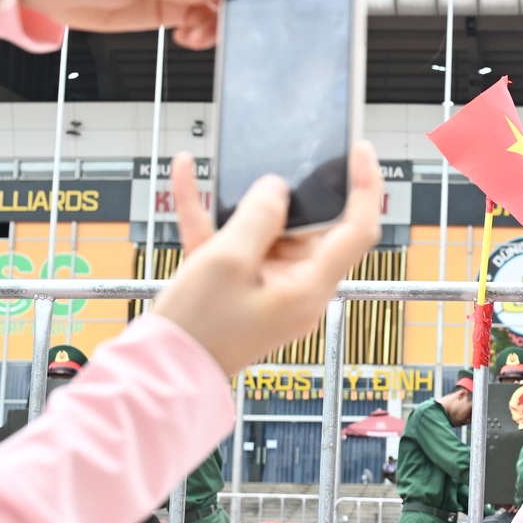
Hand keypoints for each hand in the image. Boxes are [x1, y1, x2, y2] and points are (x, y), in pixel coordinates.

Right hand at [150, 142, 379, 374]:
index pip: (356, 230)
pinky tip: (189, 174)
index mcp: (308, 289)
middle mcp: (296, 289)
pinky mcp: (237, 286)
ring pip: (266, 230)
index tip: (359, 150)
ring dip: (243, 198)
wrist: (158, 372)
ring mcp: (267, 288)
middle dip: (295, 189)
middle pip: (311, 227)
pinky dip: (211, 212)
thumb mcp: (227, 261)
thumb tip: (277, 189)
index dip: (364, 187)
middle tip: (286, 153)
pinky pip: (231, 240)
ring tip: (231, 161)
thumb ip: (258, 218)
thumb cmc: (196, 328)